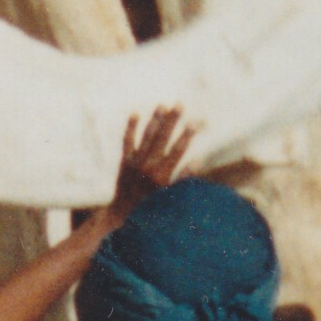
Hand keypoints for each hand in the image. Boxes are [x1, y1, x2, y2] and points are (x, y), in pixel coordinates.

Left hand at [106, 107, 195, 222]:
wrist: (122, 216)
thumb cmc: (151, 209)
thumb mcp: (170, 196)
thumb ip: (183, 178)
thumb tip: (198, 161)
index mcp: (161, 176)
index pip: (177, 150)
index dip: (187, 135)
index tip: (195, 122)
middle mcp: (148, 166)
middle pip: (162, 138)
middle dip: (172, 120)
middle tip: (179, 104)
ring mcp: (135, 162)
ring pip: (146, 136)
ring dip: (154, 120)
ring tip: (162, 105)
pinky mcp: (125, 162)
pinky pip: (127, 141)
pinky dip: (131, 128)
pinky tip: (135, 114)